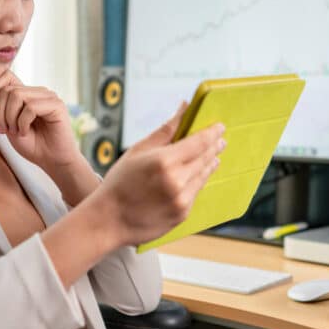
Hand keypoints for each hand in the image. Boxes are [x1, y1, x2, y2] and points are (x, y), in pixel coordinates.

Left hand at [0, 72, 82, 171]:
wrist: (52, 161)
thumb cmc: (33, 145)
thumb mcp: (10, 124)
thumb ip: (3, 107)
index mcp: (28, 94)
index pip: (6, 76)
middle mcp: (39, 92)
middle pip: (9, 90)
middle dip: (0, 112)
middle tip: (5, 130)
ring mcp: (49, 97)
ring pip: (17, 96)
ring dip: (11, 118)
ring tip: (16, 131)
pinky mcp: (57, 105)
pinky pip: (30, 107)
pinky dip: (23, 123)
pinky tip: (25, 132)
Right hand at [93, 102, 225, 246]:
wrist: (108, 220)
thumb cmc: (119, 182)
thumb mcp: (138, 150)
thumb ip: (165, 130)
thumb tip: (184, 107)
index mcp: (164, 161)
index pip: (199, 142)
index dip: (212, 133)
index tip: (219, 127)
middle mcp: (176, 181)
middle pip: (205, 159)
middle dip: (214, 147)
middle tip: (220, 140)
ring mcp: (181, 200)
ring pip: (203, 176)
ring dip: (210, 164)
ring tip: (213, 156)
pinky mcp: (182, 214)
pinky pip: (196, 192)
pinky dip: (199, 181)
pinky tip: (200, 175)